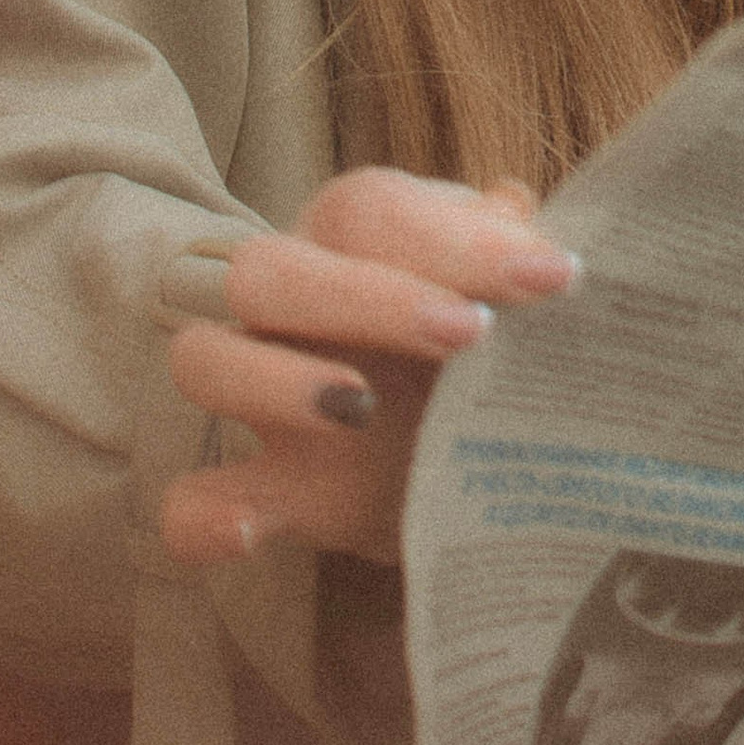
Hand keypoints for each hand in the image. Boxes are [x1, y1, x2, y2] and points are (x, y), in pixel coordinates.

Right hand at [159, 170, 578, 571]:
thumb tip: (515, 209)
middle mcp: (290, 305)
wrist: (485, 450)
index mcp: (354, 238)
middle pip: (269, 270)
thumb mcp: (518, 296)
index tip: (554, 276)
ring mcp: (265, 399)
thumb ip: (518, 252)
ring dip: (271, 381)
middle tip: (471, 334)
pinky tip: (244, 534)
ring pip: (204, 360)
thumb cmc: (499, 339)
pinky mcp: (268, 493)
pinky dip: (201, 517)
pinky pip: (189, 502)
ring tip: (359, 410)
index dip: (455, 239)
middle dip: (365, 296)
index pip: (370, 212)